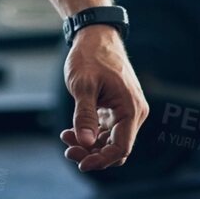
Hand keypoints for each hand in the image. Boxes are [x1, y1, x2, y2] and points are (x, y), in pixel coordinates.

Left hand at [60, 25, 148, 171]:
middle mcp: (134, 113)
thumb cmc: (90, 56)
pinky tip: (71, 132)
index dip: (101, 160)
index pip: (121, 148)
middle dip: (92, 153)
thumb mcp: (82, 85)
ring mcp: (126, 111)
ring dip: (89, 145)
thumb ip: (84, 115)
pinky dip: (90, 134)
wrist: (95, 35)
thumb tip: (84, 143)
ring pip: (110, 141)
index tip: (81, 163)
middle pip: (116, 148)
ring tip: (65, 138)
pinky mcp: (117, 108)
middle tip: (67, 150)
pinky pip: (106, 131)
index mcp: (131, 108)